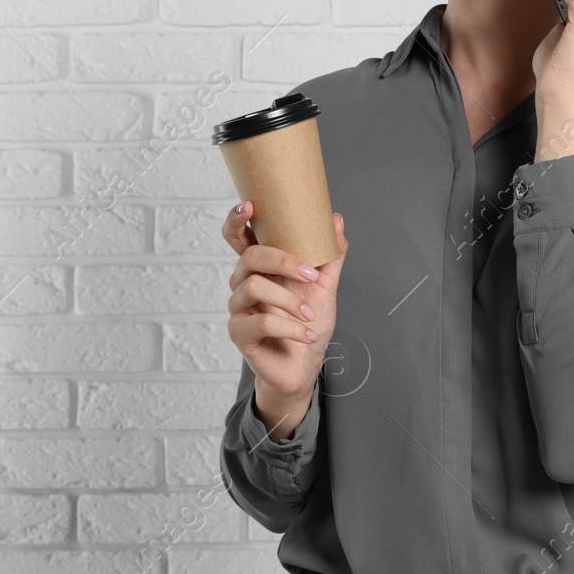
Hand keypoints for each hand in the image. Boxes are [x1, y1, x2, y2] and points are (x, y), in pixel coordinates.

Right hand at [221, 200, 348, 403]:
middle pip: (249, 257)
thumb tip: (335, 219)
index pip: (238, 237)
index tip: (250, 206)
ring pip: (254, 288)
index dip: (237, 220)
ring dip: (289, 300)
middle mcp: (243, 283)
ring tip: (310, 314)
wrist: (304, 366)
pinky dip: (291, 328)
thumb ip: (330, 255)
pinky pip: (261, 322)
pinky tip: (307, 335)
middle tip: (311, 274)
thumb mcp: (325, 286)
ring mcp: (238, 308)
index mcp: (260, 267)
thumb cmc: (309, 324)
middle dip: (282, 261)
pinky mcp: (239, 332)